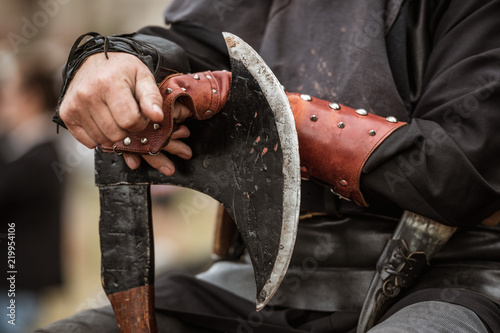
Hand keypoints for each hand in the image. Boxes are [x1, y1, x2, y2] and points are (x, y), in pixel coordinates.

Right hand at [59, 52, 192, 175]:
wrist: (95, 61)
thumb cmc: (123, 70)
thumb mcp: (143, 77)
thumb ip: (152, 97)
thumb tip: (158, 116)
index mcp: (109, 84)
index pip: (130, 121)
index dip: (140, 121)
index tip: (140, 112)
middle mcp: (87, 95)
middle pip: (116, 134)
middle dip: (128, 129)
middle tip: (128, 114)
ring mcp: (74, 106)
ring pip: (103, 141)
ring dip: (114, 134)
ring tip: (116, 116)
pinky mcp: (66, 114)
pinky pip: (88, 142)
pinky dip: (99, 137)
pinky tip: (103, 121)